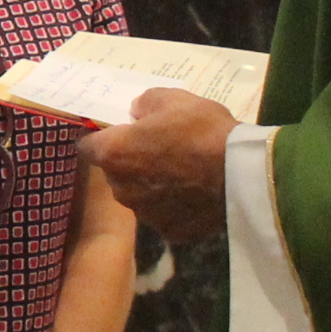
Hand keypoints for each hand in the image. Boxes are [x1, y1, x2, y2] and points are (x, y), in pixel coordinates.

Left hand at [78, 88, 234, 244]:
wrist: (243, 175)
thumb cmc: (203, 131)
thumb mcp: (174, 99)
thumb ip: (145, 103)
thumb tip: (136, 112)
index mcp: (113, 154)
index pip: (87, 146)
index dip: (102, 138)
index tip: (120, 134)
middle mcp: (121, 189)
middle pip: (115, 173)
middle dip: (130, 162)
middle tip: (159, 151)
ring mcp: (145, 214)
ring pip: (138, 196)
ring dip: (151, 186)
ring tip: (181, 174)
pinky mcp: (170, 232)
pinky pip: (165, 215)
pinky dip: (174, 206)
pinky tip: (194, 195)